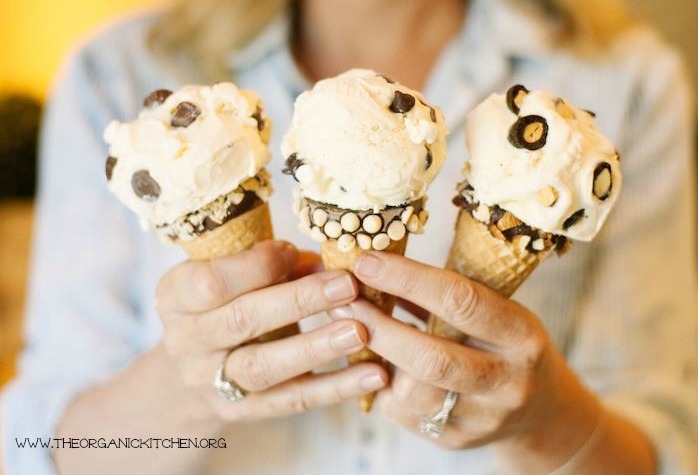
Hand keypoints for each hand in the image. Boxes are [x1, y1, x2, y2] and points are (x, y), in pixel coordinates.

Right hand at [155, 241, 387, 424]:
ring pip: (264, 367)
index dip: (257, 266)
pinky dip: (335, 388)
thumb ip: (274, 265)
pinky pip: (292, 400)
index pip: (211, 282)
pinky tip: (373, 375)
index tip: (295, 252)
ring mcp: (212, 382)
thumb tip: (333, 261)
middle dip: (299, 301)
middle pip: (242, 321)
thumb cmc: (223, 304)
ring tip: (360, 332)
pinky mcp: (244, 410)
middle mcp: (187, 341)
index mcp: (177, 296)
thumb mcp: (230, 277)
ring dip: (316, 347)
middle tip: (347, 286)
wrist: (190, 370)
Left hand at [330, 251, 598, 451]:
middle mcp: (508, 381)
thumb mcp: (496, 309)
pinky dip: (379, 385)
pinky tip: (369, 362)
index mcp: (522, 334)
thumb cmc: (506, 342)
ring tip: (348, 331)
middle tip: (342, 304)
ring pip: (413, 394)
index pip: (461, 301)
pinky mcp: (458, 440)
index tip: (366, 262)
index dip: (407, 278)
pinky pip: (404, 414)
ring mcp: (483, 418)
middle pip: (433, 358)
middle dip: (379, 328)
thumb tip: (377, 263)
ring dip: (373, 359)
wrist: (541, 409)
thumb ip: (446, 293)